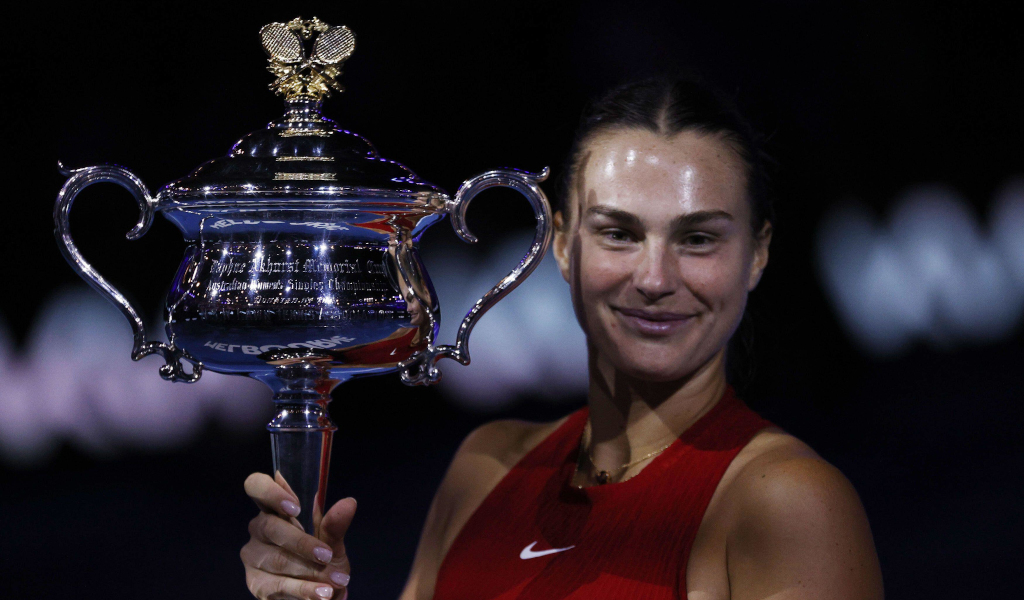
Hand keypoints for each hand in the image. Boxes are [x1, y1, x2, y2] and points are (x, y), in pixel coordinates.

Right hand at [241, 472, 356, 599]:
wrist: (321, 596)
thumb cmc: (323, 562)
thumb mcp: (332, 543)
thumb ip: (335, 525)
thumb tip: (349, 503)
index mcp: (275, 508)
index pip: (257, 486)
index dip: (270, 492)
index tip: (295, 507)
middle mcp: (259, 528)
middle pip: (271, 527)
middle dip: (302, 543)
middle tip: (327, 555)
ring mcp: (253, 556)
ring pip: (277, 559)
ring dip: (309, 572)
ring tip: (335, 582)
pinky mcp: (255, 582)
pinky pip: (278, 585)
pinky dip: (304, 590)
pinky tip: (322, 594)